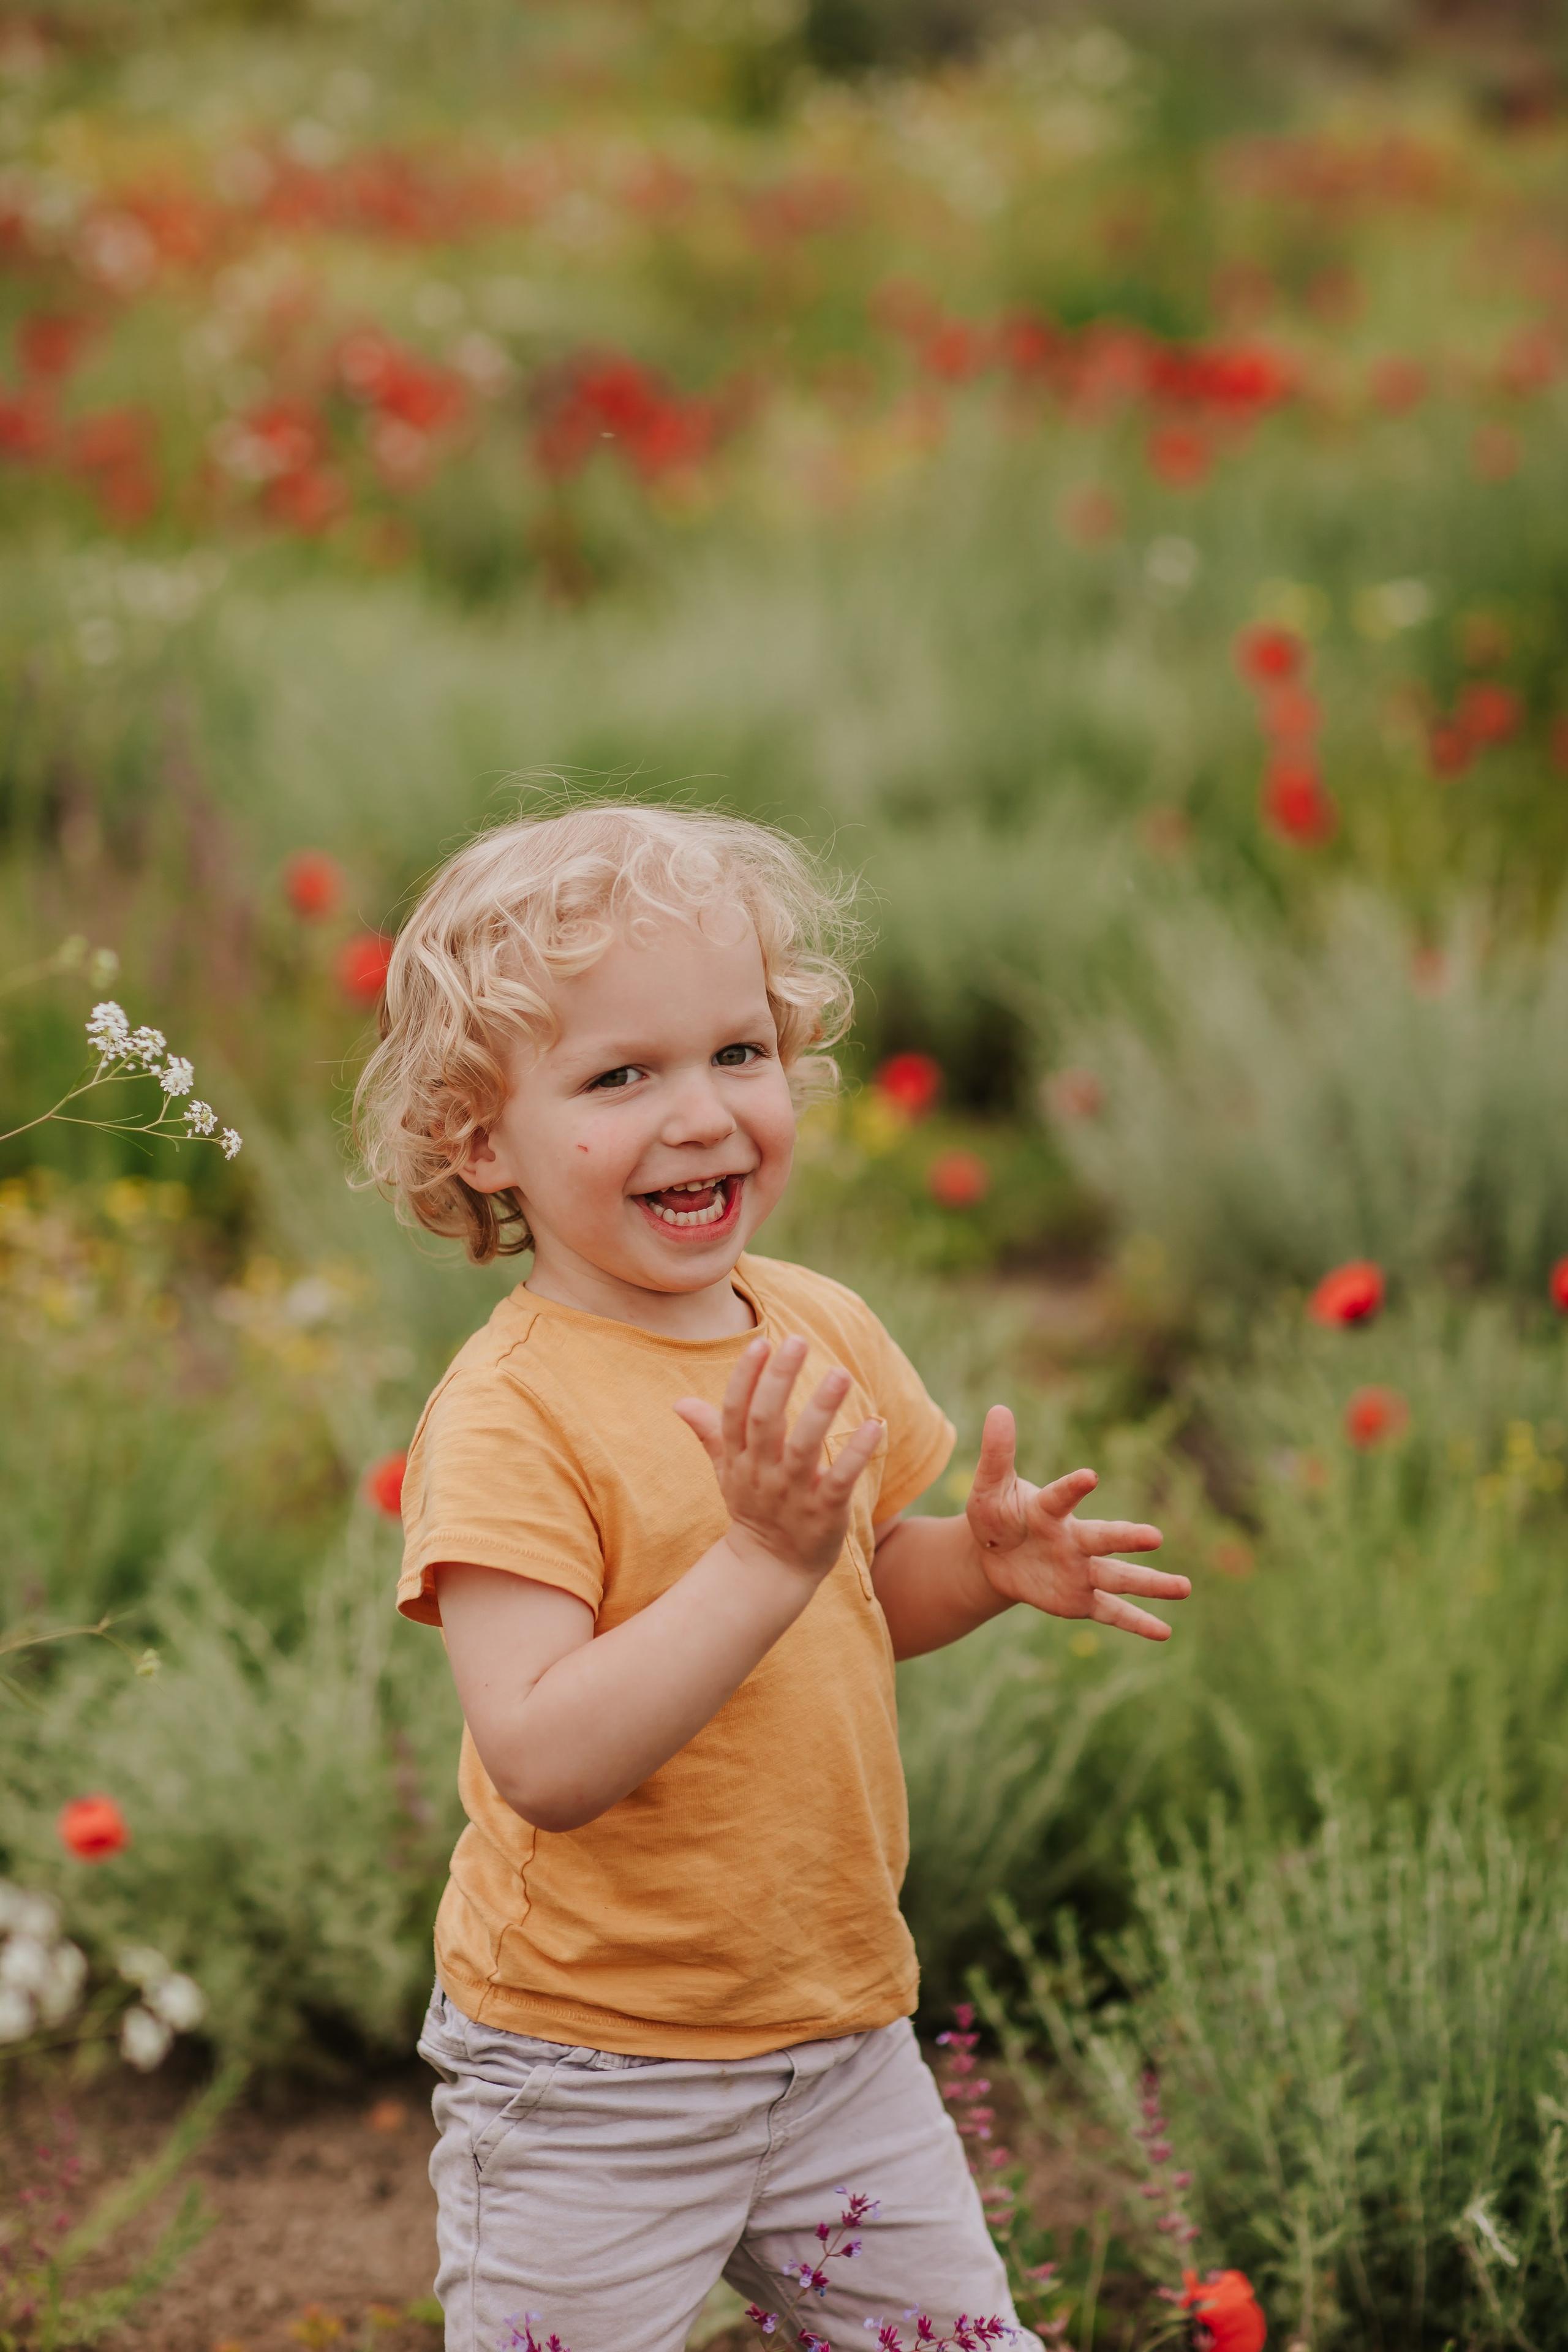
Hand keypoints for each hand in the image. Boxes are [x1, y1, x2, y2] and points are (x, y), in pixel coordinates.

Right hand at [674, 1335, 882, 1578]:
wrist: (770, 1570)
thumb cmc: (752, 1509)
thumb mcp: (726, 1471)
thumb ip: (710, 1432)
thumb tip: (679, 1403)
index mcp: (738, 1460)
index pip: (736, 1413)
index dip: (746, 1379)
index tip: (761, 1343)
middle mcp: (761, 1474)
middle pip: (765, 1423)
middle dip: (779, 1381)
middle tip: (797, 1342)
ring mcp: (792, 1494)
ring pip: (804, 1448)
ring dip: (821, 1409)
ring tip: (840, 1374)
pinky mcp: (824, 1512)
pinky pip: (840, 1480)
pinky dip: (856, 1453)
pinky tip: (875, 1425)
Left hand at [965, 1405, 1188, 1640]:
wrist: (993, 1556)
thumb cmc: (996, 1516)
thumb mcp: (988, 1488)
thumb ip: (997, 1454)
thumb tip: (998, 1408)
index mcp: (1049, 1510)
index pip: (1061, 1496)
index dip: (1072, 1487)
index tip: (1088, 1477)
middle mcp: (1073, 1540)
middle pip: (1103, 1538)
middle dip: (1126, 1538)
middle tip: (1155, 1536)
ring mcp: (1080, 1571)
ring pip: (1118, 1578)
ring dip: (1150, 1583)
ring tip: (1185, 1587)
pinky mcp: (1078, 1599)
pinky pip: (1109, 1612)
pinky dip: (1135, 1622)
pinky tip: (1164, 1632)